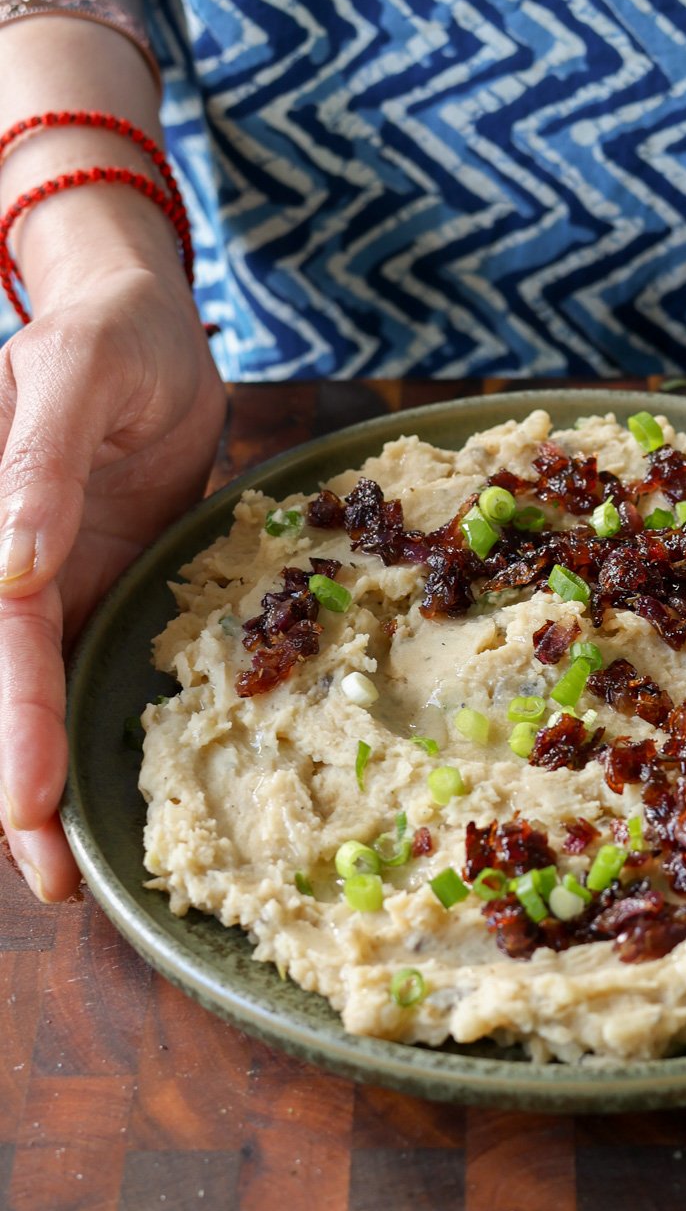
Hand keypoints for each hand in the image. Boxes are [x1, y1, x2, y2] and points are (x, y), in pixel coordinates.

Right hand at [0, 261, 224, 899]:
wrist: (146, 328)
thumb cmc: (106, 338)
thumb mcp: (73, 379)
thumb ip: (37, 469)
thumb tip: (9, 570)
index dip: (11, 727)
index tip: (25, 806)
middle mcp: (10, 575)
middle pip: (5, 692)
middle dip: (18, 789)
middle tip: (54, 881)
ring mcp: (50, 590)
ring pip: (38, 697)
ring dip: (47, 780)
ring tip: (73, 873)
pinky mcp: (95, 591)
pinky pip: (86, 671)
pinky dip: (91, 734)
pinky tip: (111, 796)